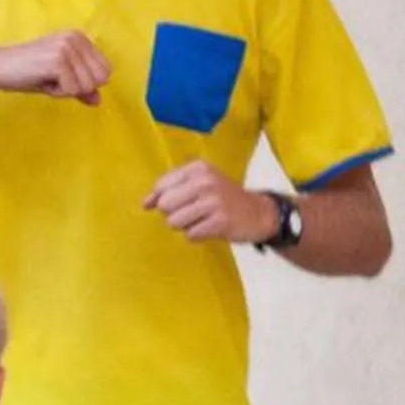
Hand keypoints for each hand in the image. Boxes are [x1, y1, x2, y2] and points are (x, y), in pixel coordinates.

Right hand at [0, 30, 110, 104]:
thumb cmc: (25, 72)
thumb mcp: (58, 78)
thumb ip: (81, 87)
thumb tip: (99, 101)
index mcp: (80, 37)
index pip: (105, 70)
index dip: (84, 83)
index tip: (61, 76)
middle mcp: (76, 38)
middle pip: (99, 79)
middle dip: (77, 87)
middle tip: (54, 79)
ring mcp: (67, 48)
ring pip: (86, 86)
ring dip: (65, 91)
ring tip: (45, 79)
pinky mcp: (58, 61)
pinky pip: (72, 91)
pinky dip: (56, 93)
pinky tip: (40, 81)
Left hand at [144, 161, 276, 243]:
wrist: (259, 213)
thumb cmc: (222, 199)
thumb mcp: (199, 184)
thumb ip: (169, 190)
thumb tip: (145, 204)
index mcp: (198, 168)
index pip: (161, 186)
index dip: (161, 199)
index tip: (178, 203)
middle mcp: (206, 181)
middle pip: (165, 205)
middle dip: (173, 214)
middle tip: (193, 212)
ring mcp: (214, 201)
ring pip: (174, 222)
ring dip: (185, 226)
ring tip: (202, 220)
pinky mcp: (220, 221)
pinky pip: (190, 235)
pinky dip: (198, 235)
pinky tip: (211, 228)